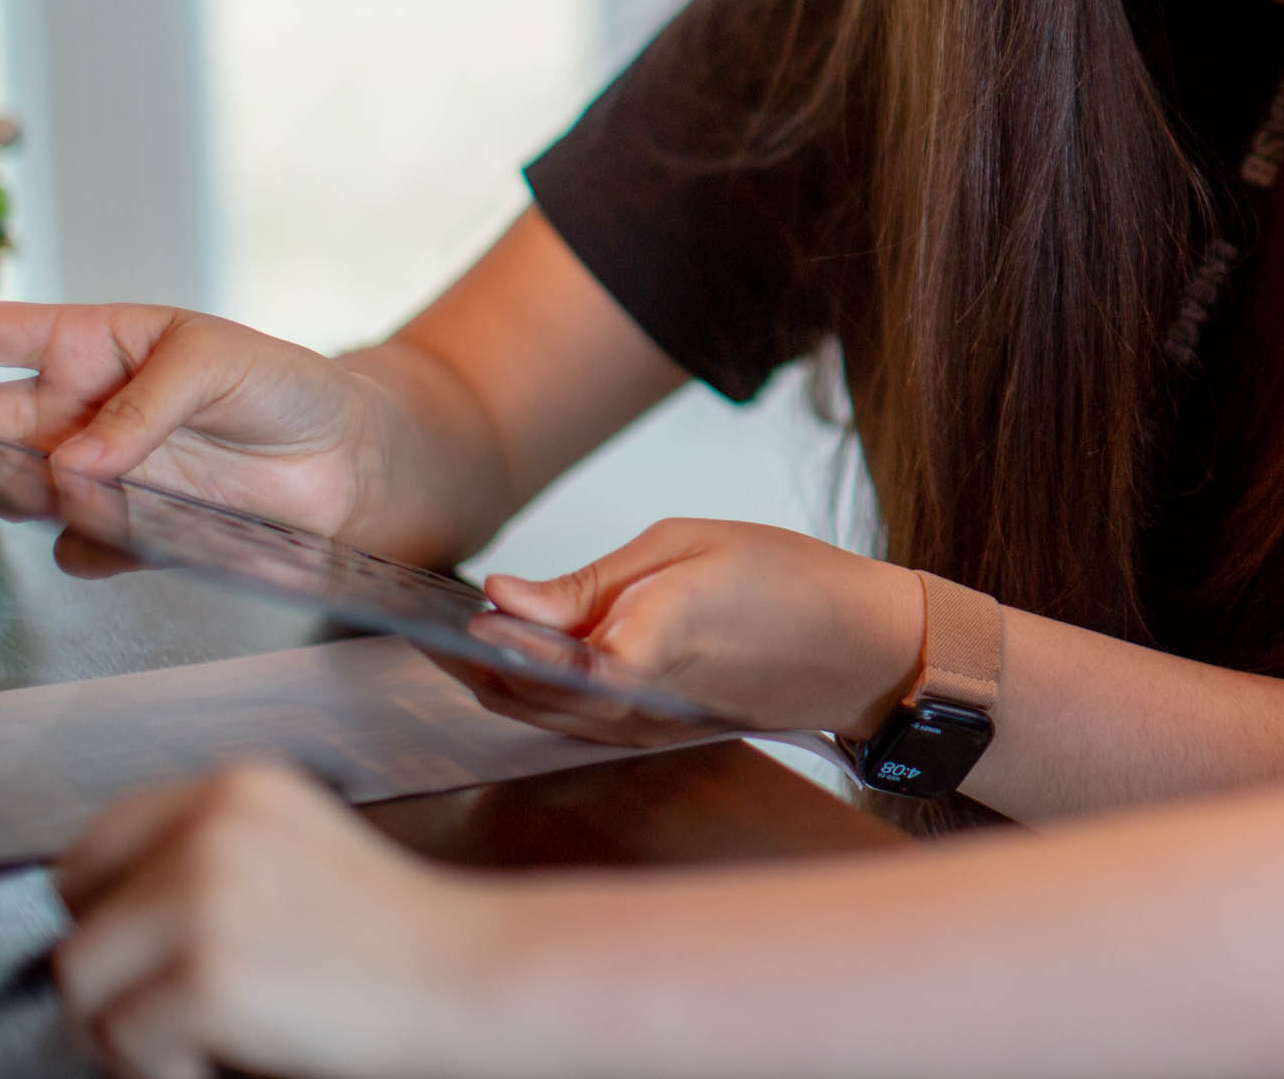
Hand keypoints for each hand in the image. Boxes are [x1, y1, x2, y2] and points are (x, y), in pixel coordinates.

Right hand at [0, 299, 400, 548]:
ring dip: (32, 490)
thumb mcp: (220, 359)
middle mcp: (84, 413)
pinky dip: (96, 544)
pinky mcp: (129, 534)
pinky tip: (134, 529)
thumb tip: (77, 459)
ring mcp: (100, 476)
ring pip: (18, 492)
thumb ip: (145, 404)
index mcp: (99, 346)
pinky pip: (79, 550)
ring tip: (81, 479)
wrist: (347, 461)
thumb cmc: (285, 386)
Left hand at [53, 762, 493, 1078]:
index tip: (136, 954)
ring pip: (82, 988)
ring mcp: (205, 898)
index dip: (104, 913)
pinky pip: (121, 1045)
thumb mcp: (293, 853)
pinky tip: (239, 1049)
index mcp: (235, 788)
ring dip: (131, 1030)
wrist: (466, 976)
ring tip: (214, 1031)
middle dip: (115, 981)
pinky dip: (166, 1069)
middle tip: (186, 1007)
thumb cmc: (391, 937)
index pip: (95, 846)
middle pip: (78, 924)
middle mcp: (211, 827)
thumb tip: (100, 918)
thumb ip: (205, 858)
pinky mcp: (204, 974)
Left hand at [481, 520, 926, 744]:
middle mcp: (634, 707)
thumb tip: (504, 596)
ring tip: (456, 633)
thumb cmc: (789, 583)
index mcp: (646, 648)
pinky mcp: (649, 736)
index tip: (437, 605)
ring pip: (536, 714)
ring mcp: (641, 732)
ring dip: (492, 678)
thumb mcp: (688, 547)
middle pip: (518, 694)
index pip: (533, 656)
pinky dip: (532, 691)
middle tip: (421, 618)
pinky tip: (519, 655)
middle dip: (466, 659)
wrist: (862, 651)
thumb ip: (589, 581)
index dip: (476, 635)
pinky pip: (569, 720)